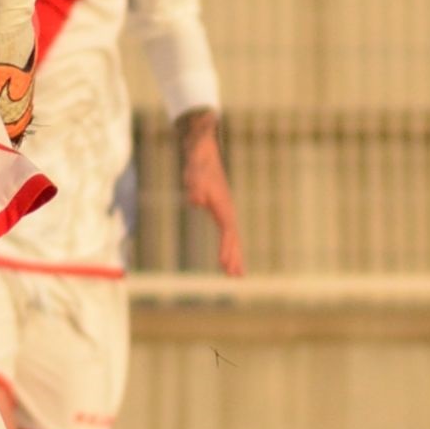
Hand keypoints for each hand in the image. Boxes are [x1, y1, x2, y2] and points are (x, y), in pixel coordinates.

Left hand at [179, 111, 242, 277]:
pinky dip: (228, 246)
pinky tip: (227, 256)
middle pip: (233, 237)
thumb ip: (194, 187)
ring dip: (234, 254)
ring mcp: (224, 210)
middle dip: (235, 256)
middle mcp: (226, 209)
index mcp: (222, 205)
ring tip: (236, 274)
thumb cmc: (198, 164)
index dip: (227, 247)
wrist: (203, 152)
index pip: (227, 231)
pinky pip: (227, 233)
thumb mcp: (193, 174)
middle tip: (236, 277)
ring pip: (232, 237)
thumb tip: (195, 200)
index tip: (225, 264)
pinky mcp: (219, 209)